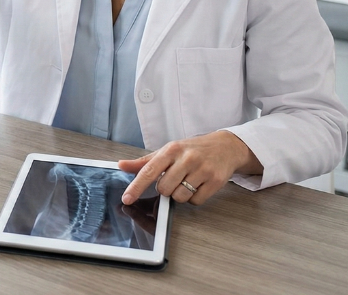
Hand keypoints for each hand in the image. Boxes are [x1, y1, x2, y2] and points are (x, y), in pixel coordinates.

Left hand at [118, 130, 261, 205]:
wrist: (225, 146)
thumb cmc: (192, 149)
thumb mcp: (167, 150)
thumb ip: (145, 161)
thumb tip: (122, 165)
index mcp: (171, 150)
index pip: (149, 171)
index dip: (136, 186)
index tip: (126, 198)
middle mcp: (186, 158)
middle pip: (164, 189)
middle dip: (166, 189)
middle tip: (175, 179)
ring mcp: (202, 170)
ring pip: (180, 197)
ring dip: (180, 194)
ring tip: (188, 181)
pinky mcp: (215, 181)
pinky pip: (196, 201)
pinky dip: (194, 198)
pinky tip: (198, 185)